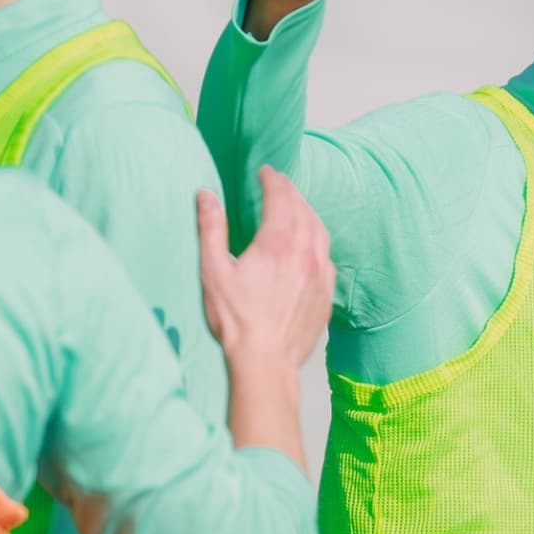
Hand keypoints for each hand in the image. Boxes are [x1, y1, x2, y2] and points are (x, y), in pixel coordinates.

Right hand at [196, 168, 333, 369]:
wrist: (265, 362)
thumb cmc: (235, 321)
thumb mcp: (213, 271)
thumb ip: (210, 229)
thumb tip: (206, 196)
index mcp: (276, 243)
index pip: (280, 197)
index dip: (273, 180)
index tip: (266, 171)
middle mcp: (304, 253)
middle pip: (303, 209)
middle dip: (291, 191)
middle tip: (279, 182)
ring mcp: (320, 274)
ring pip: (320, 230)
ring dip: (307, 212)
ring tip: (296, 206)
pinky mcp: (326, 293)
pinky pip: (327, 255)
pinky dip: (318, 240)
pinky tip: (310, 244)